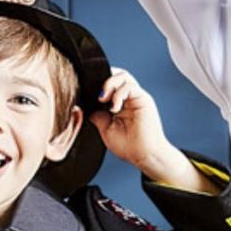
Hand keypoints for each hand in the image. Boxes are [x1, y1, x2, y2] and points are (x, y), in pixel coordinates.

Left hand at [90, 69, 218, 193]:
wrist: (144, 156)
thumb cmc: (128, 146)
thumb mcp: (104, 128)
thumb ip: (97, 114)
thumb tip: (86, 105)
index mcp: (120, 103)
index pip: (109, 83)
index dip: (98, 84)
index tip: (88, 94)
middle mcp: (129, 98)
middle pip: (116, 74)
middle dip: (103, 80)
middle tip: (97, 97)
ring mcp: (137, 97)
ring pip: (123, 76)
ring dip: (110, 84)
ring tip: (103, 99)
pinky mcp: (144, 99)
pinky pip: (130, 86)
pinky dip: (119, 94)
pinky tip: (114, 108)